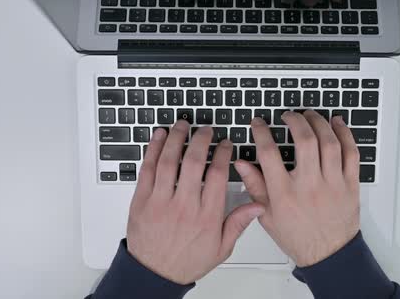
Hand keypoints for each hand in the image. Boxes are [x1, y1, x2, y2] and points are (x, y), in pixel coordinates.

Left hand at [126, 120, 264, 283]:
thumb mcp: (221, 248)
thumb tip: (257, 206)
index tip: (225, 144)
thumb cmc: (185, 261)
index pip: (218, 175)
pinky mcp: (142, 200)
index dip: (223, 154)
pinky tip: (159, 136)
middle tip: (206, 129)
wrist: (153, 275)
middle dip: (202, 139)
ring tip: (183, 125)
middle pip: (194, 162)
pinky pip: (147, 169)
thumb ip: (238, 223)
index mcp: (206, 216)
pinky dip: (152, 149)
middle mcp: (184, 206)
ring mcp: (161, 202)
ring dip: (177, 138)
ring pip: (169, 161)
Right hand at [234, 111, 360, 266]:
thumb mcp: (267, 215)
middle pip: (304, 140)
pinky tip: (337, 124)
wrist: (329, 255)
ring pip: (329, 142)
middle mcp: (309, 185)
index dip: (261, 132)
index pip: (269, 153)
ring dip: (319, 122)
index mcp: (285, 193)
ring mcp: (332, 183)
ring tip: (310, 115)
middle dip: (295, 120)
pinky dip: (345, 134)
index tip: (259, 123)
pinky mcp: (350, 184)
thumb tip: (242, 164)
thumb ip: (254, 186)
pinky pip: (351, 153)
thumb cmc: (298, 237)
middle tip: (289, 115)